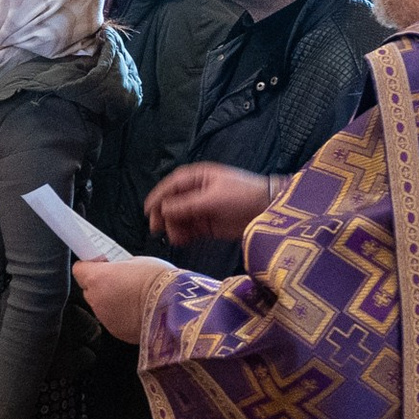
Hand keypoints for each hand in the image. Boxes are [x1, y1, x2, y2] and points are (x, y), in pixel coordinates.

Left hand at [72, 254, 162, 343]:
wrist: (174, 310)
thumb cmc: (158, 281)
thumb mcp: (138, 262)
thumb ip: (120, 266)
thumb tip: (117, 269)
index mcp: (98, 278)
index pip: (79, 270)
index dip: (89, 266)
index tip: (100, 264)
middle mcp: (96, 299)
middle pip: (89, 289)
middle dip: (100, 285)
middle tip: (121, 280)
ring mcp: (104, 318)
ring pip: (101, 306)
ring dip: (111, 301)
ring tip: (134, 297)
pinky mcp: (116, 332)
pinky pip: (113, 319)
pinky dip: (121, 316)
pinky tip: (138, 311)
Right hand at [145, 164, 280, 245]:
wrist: (270, 211)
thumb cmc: (244, 196)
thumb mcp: (213, 198)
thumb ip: (187, 205)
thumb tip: (164, 210)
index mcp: (199, 178)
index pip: (172, 185)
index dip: (159, 196)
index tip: (148, 210)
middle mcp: (198, 192)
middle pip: (173, 202)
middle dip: (164, 215)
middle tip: (156, 229)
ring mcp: (204, 208)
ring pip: (180, 218)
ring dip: (174, 227)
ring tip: (175, 238)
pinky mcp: (209, 224)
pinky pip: (190, 229)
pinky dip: (184, 235)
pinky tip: (181, 241)